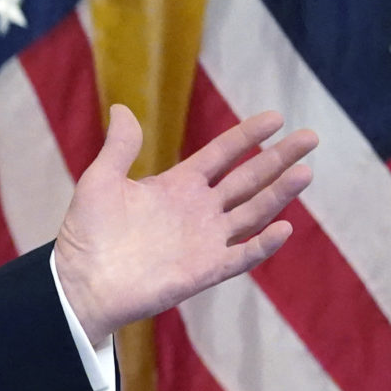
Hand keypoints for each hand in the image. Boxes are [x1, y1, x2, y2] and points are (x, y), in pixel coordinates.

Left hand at [52, 104, 316, 343]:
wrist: (80, 282)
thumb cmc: (86, 233)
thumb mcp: (101, 180)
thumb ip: (120, 147)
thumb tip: (122, 108)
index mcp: (177, 186)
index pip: (221, 155)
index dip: (247, 136)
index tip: (276, 117)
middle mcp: (198, 210)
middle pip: (248, 179)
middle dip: (279, 158)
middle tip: (311, 137)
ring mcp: (205, 240)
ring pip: (252, 212)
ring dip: (279, 194)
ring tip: (305, 171)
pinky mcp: (205, 270)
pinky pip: (242, 256)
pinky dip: (263, 244)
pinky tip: (284, 227)